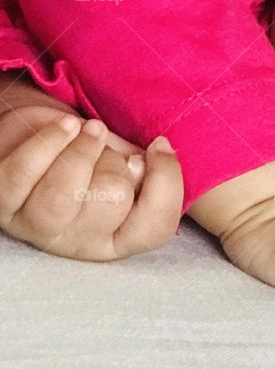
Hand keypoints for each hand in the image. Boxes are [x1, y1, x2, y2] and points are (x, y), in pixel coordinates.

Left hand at [0, 104, 183, 260]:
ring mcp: (36, 227)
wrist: (45, 142)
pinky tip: (66, 125)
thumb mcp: (130, 166)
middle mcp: (77, 243)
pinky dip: (50, 141)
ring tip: (92, 128)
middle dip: (115, 162)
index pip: (155, 227)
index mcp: (118, 240)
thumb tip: (158, 153)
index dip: (165, 181)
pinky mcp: (3, 202)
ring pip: (63, 193)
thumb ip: (153, 168)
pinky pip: (24, 172)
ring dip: (83, 150)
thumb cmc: (92, 158)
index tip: (157, 145)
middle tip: (108, 148)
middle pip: (111, 202)